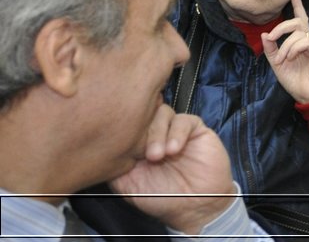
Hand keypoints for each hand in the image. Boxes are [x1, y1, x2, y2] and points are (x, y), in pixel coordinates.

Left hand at [110, 104, 236, 236]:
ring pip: (162, 113)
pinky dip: (177, 132)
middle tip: (142, 154)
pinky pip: (185, 120)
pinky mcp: (196, 130)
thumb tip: (100, 147)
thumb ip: (114, 165)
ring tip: (157, 156)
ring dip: (158, 133)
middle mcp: (155, 134)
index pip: (126, 123)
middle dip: (141, 132)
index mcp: (137, 144)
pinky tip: (173, 150)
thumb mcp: (127, 185)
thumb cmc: (160, 198)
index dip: (123, 129)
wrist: (194, 207)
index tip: (121, 147)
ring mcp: (175, 130)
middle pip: (143, 114)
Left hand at [263, 0, 308, 103]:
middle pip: (297, 21)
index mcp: (300, 41)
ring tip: (281, 60)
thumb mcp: (277, 64)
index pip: (300, 19)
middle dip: (281, 27)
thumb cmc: (293, 80)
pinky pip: (305, 41)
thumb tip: (265, 34)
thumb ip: (271, 49)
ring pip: (298, 33)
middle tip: (272, 36)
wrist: (305, 95)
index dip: (298, 6)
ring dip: (285, 45)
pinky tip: (291, 58)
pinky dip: (294, 49)